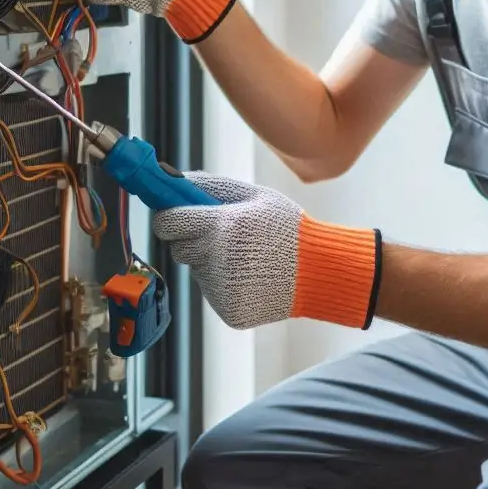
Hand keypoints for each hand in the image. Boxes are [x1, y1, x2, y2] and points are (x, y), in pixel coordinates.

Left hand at [152, 173, 381, 330]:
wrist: (320, 272)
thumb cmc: (287, 227)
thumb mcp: (255, 195)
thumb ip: (211, 185)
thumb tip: (171, 178)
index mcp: (221, 226)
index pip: (168, 222)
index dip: (168, 217)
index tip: (175, 216)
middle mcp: (216, 259)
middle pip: (179, 248)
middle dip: (193, 240)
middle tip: (225, 236)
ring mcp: (221, 288)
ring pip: (198, 271)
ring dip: (213, 263)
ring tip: (249, 258)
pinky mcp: (228, 310)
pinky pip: (214, 292)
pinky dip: (227, 285)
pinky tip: (253, 278)